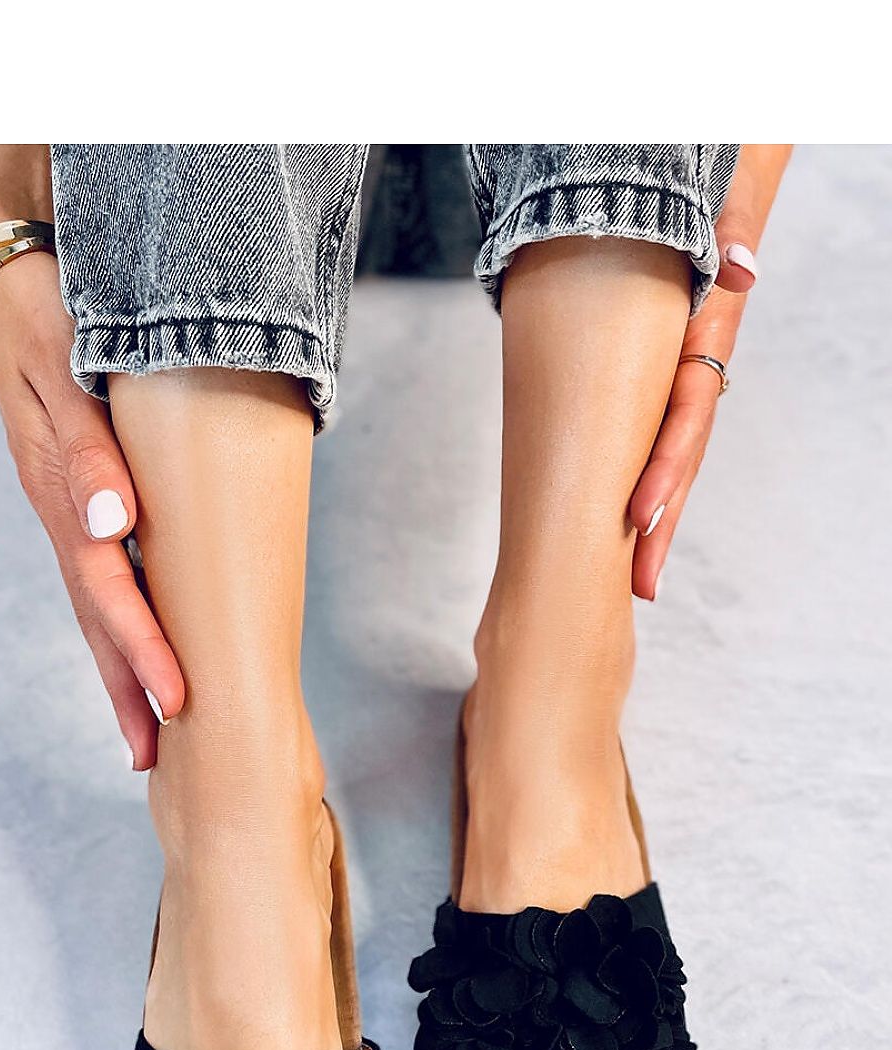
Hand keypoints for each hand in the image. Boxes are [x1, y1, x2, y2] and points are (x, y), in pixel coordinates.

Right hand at [0, 248, 184, 767]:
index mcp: (62, 488)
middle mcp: (63, 511)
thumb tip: (114, 526)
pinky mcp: (76, 501)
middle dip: (128, 686)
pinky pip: (97, 576)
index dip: (143, 648)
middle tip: (156, 755)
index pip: (107, 587)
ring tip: (146, 733)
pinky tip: (137, 654)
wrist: (12, 285)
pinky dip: (117, 625)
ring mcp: (67, 510)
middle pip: (95, 616)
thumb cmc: (46, 316)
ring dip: (119, 669)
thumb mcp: (61, 365)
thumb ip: (86, 446)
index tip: (178, 701)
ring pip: (94, 604)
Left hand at [629, 145, 791, 599]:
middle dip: (659, 519)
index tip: (639, 515)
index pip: (685, 411)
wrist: (695, 157)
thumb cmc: (705, 177)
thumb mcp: (720, 196)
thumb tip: (741, 272)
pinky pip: (648, 428)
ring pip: (668, 451)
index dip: (664, 465)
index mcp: (706, 330)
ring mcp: (676, 367)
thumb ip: (731, 231)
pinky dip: (637, 473)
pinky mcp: (654, 367)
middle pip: (679, 453)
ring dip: (651, 512)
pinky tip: (618, 520)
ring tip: (631, 576)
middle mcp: (694, 358)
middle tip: (638, 583)